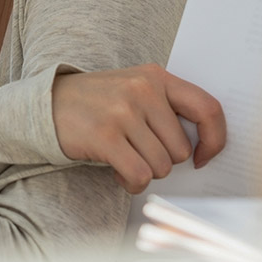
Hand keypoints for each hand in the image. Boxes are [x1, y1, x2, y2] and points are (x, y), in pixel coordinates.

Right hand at [50, 63, 225, 193]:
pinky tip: (117, 172)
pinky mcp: (105, 136)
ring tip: (124, 159)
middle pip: (181, 150)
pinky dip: (131, 183)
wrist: (46, 104)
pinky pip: (139, 176)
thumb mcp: (134, 88)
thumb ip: (167, 107)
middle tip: (138, 152)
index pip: (208, 109)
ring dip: (145, 172)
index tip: (203, 157)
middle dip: (162, 161)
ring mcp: (123, 112)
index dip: (214, 140)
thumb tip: (202, 147)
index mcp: (156, 77)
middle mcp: (142, 90)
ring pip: (162, 166)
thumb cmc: (96, 103)